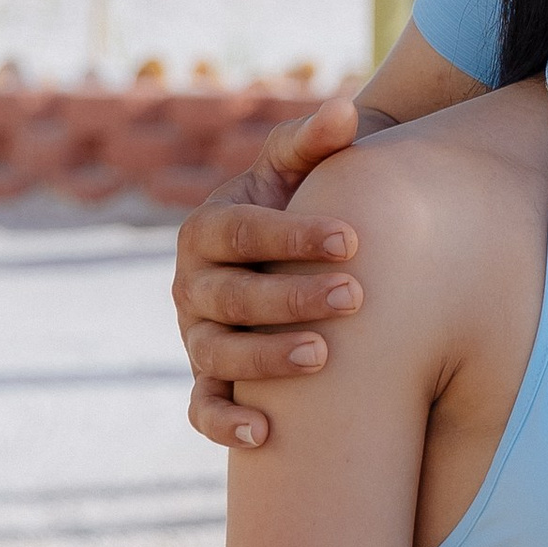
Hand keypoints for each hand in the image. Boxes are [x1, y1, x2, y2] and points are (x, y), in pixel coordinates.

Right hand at [178, 101, 366, 448]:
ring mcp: (196, 335)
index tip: (351, 239)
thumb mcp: (302, 168)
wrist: (295, 255)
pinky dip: (224, 423)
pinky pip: (202, 408)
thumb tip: (346, 111)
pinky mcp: (208, 378)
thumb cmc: (304, 203)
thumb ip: (318, 140)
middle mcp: (192, 283)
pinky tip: (265, 435)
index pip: (240, 231)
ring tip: (323, 355)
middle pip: (231, 295)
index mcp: (208, 227)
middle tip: (355, 296)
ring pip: (217, 352)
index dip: (292, 236)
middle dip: (291, 297)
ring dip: (265, 358)